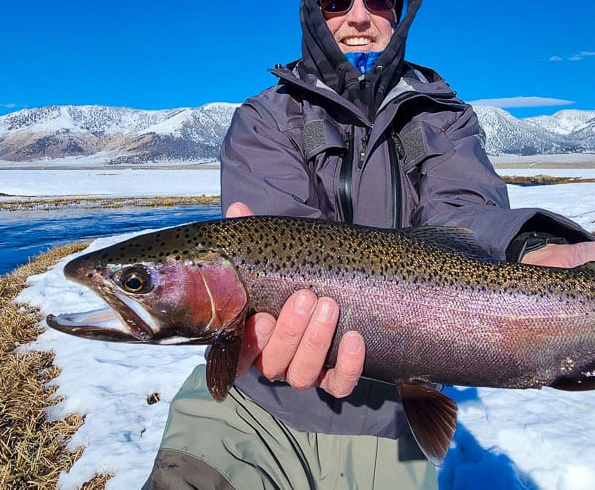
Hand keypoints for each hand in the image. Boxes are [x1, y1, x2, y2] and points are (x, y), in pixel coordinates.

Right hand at [224, 202, 365, 397]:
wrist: (330, 285)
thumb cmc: (291, 276)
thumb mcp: (272, 258)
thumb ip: (252, 236)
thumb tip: (238, 209)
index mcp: (250, 340)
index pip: (239, 357)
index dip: (249, 344)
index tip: (260, 316)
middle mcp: (274, 361)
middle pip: (275, 363)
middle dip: (291, 331)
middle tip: (306, 296)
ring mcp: (304, 371)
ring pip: (303, 375)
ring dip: (316, 342)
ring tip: (329, 306)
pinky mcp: (334, 377)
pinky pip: (339, 384)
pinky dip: (348, 367)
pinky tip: (355, 339)